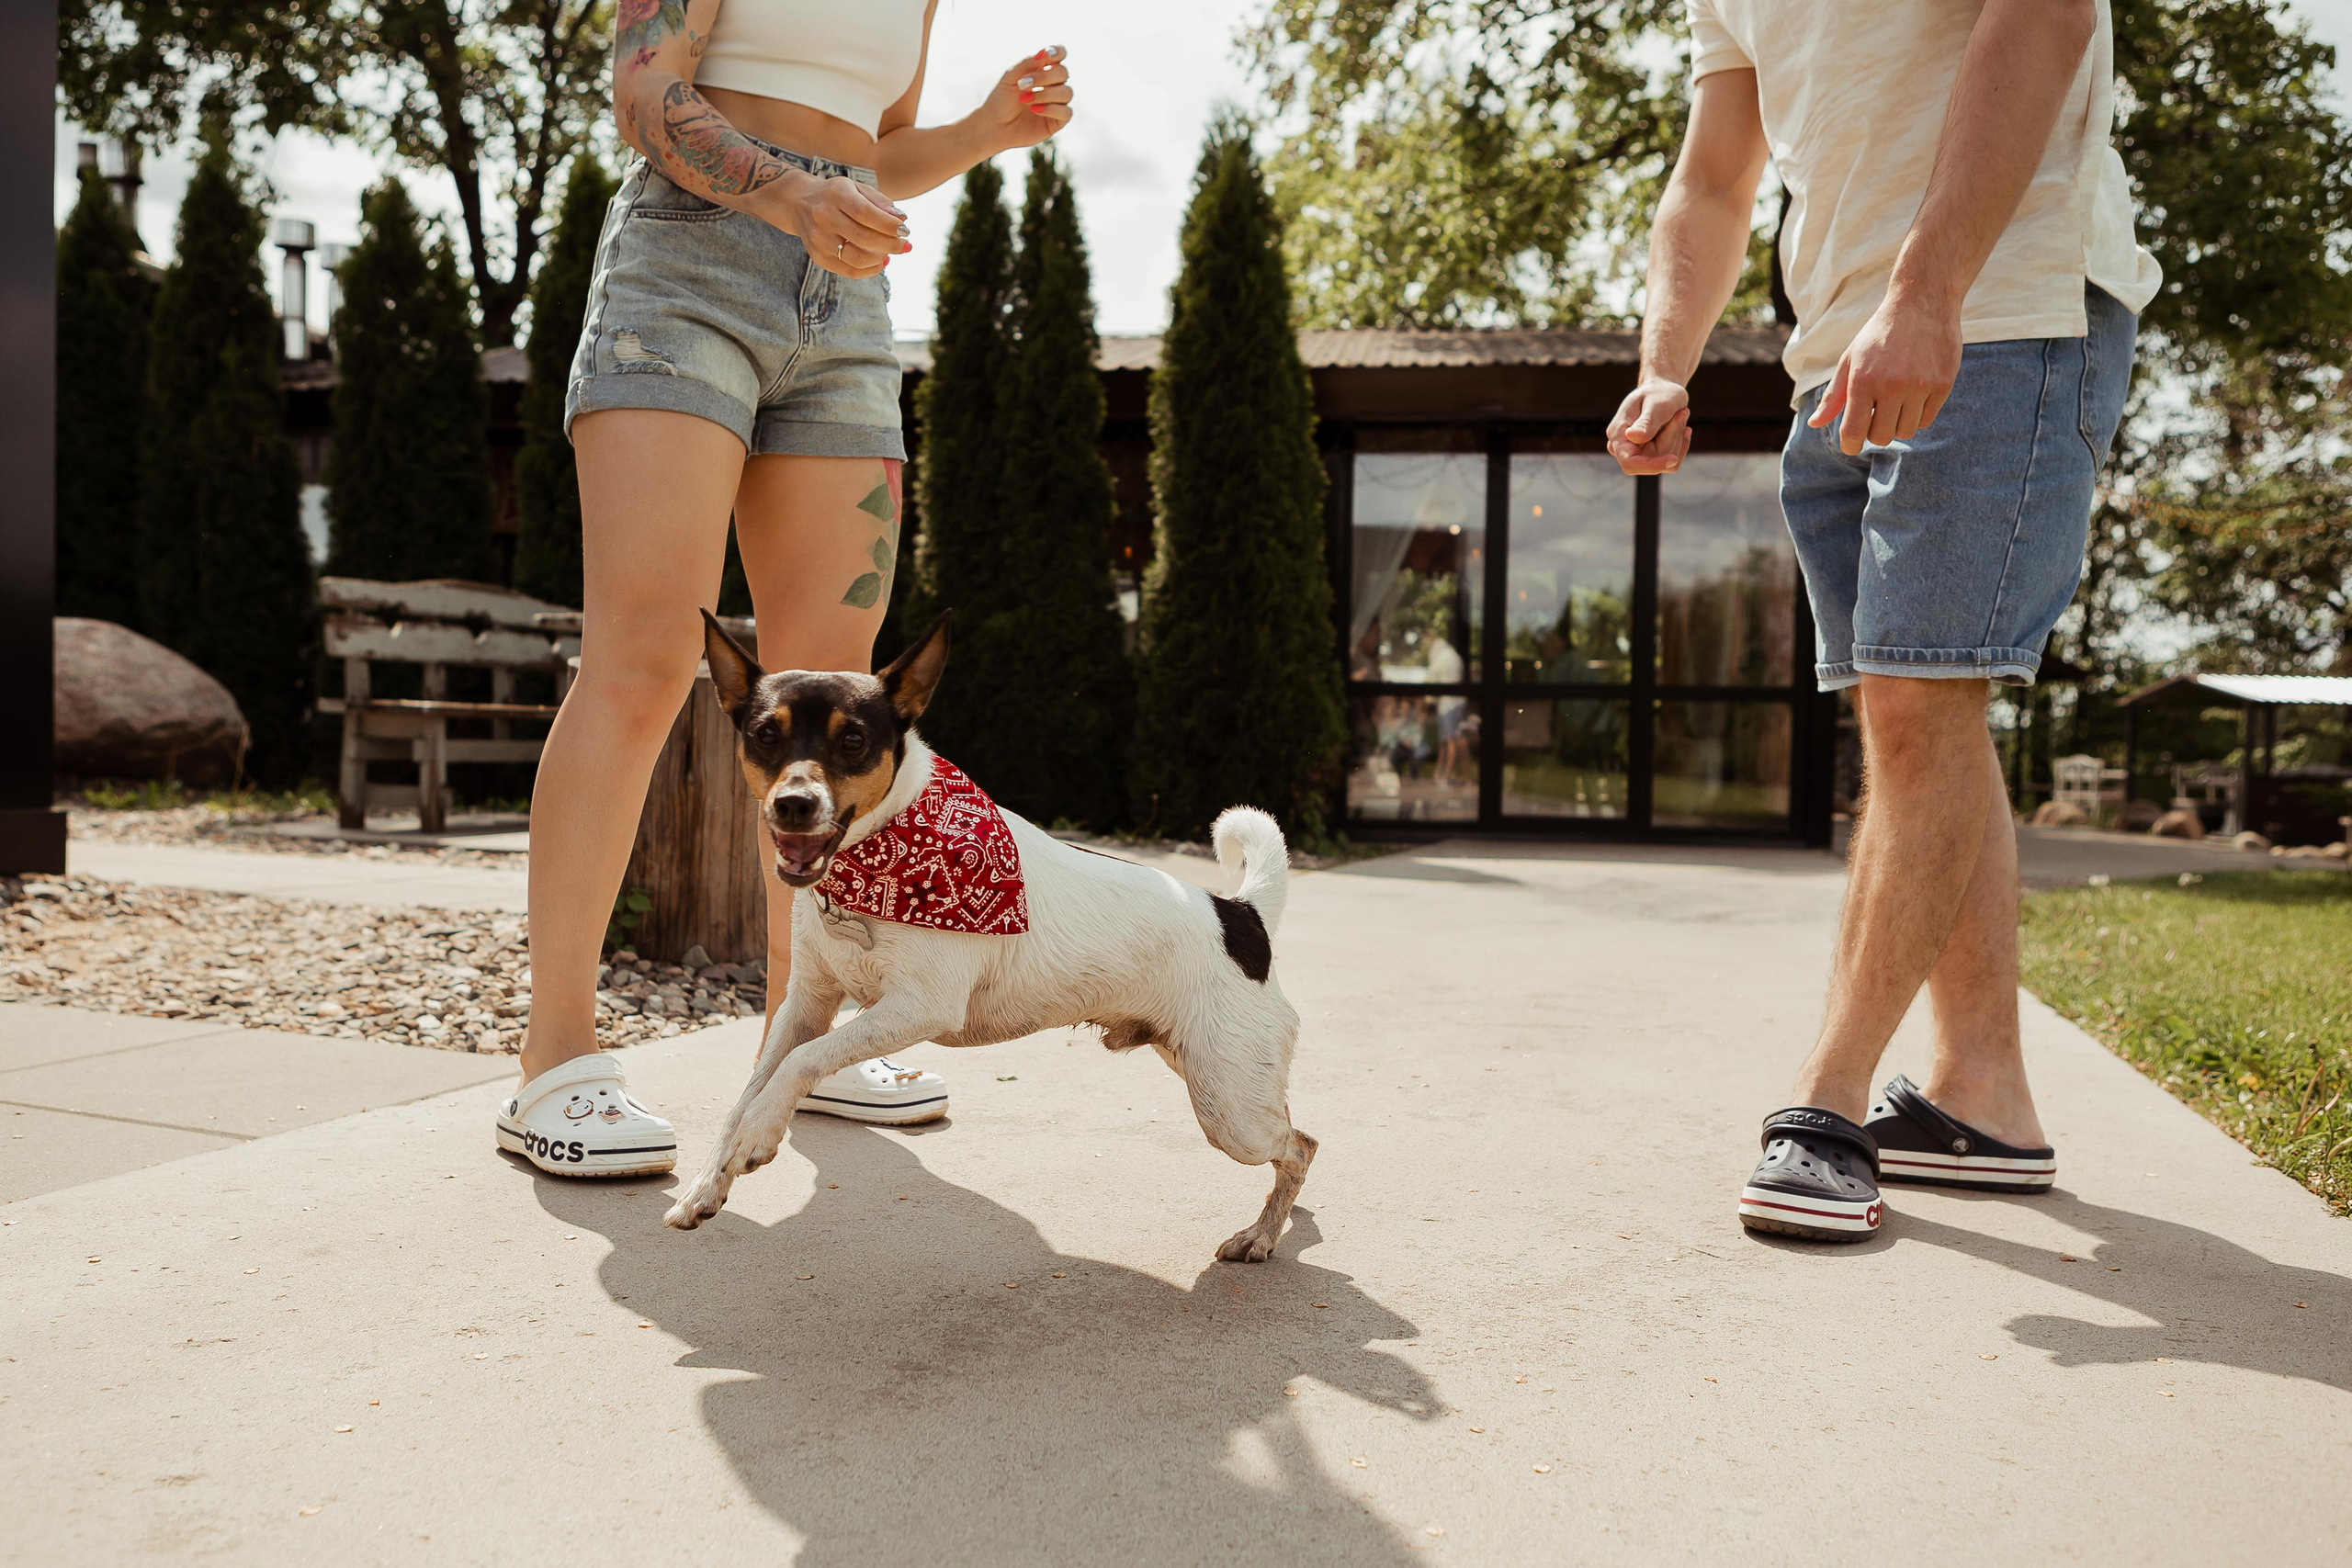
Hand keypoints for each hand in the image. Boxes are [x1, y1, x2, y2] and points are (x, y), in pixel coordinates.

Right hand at [780, 173, 909, 277]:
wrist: (799, 203)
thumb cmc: (836, 195)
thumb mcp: (856, 188)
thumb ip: (879, 202)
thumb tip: (901, 219)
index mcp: (836, 195)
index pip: (865, 213)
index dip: (889, 225)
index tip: (905, 230)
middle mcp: (824, 217)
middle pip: (863, 238)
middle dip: (890, 244)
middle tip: (905, 244)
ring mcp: (819, 240)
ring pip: (857, 258)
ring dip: (881, 258)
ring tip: (891, 251)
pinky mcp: (818, 257)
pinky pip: (850, 271)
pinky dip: (871, 269)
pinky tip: (881, 260)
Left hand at [976, 45, 1072, 149]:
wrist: (994, 125)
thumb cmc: (1001, 100)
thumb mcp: (1010, 78)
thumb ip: (1026, 64)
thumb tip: (1043, 54)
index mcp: (1043, 70)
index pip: (1059, 56)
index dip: (1058, 52)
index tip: (1047, 54)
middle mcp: (1053, 85)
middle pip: (1063, 73)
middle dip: (1044, 77)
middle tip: (1022, 84)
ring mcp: (1057, 103)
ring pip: (1066, 92)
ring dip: (1045, 94)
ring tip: (1024, 99)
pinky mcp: (1057, 122)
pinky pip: (1066, 112)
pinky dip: (1051, 109)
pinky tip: (1034, 110)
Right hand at [1606, 378, 1692, 474]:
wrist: (1663, 391)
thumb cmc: (1659, 393)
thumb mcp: (1656, 403)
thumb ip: (1646, 422)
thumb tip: (1632, 437)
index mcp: (1618, 434)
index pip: (1629, 462)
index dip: (1650, 465)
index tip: (1673, 459)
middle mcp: (1624, 448)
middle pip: (1653, 461)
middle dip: (1671, 439)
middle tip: (1681, 413)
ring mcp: (1636, 455)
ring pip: (1665, 464)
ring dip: (1678, 439)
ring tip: (1679, 416)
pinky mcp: (1649, 459)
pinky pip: (1672, 465)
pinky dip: (1681, 445)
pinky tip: (1682, 427)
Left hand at [1809, 288, 1961, 453]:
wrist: (1923, 302)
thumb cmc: (1880, 333)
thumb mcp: (1851, 359)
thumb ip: (1834, 395)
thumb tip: (1814, 425)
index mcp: (1863, 380)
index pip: (1854, 431)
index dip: (1850, 446)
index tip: (1851, 446)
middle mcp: (1892, 386)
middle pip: (1881, 437)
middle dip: (1874, 432)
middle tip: (1875, 415)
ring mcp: (1920, 386)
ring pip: (1906, 431)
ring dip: (1897, 424)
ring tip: (1894, 403)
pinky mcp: (1942, 384)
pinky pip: (1927, 420)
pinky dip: (1917, 415)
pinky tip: (1913, 395)